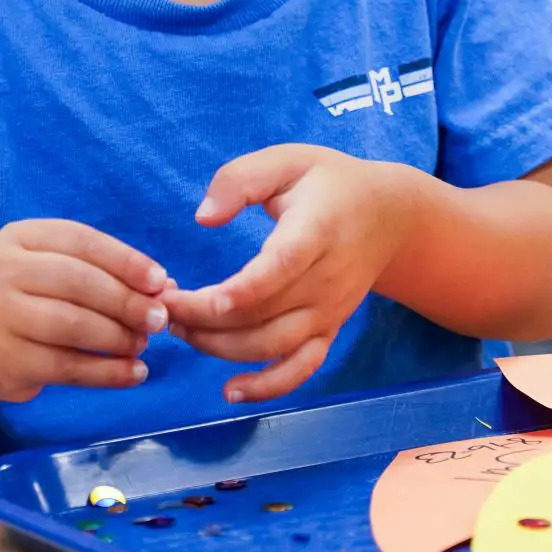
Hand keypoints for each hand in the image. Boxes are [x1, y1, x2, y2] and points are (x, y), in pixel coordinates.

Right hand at [0, 220, 168, 403]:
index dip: (126, 261)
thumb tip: (166, 287)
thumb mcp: (53, 269)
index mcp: (18, 237)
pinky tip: (133, 373)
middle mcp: (1, 271)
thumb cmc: (25, 298)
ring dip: (119, 337)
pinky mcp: (5, 360)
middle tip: (158, 319)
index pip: (81, 241)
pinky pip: (67, 367)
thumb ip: (103, 272)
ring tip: (143, 345)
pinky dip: (107, 372)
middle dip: (127, 301)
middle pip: (78, 282)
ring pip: (73, 325)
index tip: (160, 281)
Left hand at [163, 145, 425, 403]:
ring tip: (180, 331)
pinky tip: (230, 392)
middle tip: (163, 307)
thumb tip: (202, 217)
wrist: (389, 217)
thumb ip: (240, 180)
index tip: (205, 298)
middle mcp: (326, 278)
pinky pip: (301, 369)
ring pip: (274, 346)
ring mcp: (329, 310)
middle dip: (206, 318)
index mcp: (317, 230)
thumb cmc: (328, 183)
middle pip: (265, 313)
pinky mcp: (329, 330)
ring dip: (221, 348)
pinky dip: (268, 388)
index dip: (245, 288)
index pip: (283, 266)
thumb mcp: (288, 160)